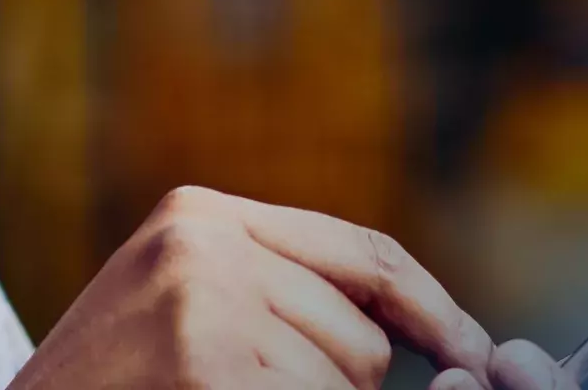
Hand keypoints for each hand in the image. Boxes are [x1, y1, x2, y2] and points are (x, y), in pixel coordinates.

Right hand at [9, 186, 497, 389]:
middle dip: (333, 387)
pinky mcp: (209, 369)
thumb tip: (445, 350)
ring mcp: (204, 308)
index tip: (478, 354)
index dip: (434, 310)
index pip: (363, 253)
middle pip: (361, 336)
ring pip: (347, 384)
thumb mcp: (181, 309)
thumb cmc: (108, 389)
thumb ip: (277, 295)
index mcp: (199, 216)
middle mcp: (204, 244)